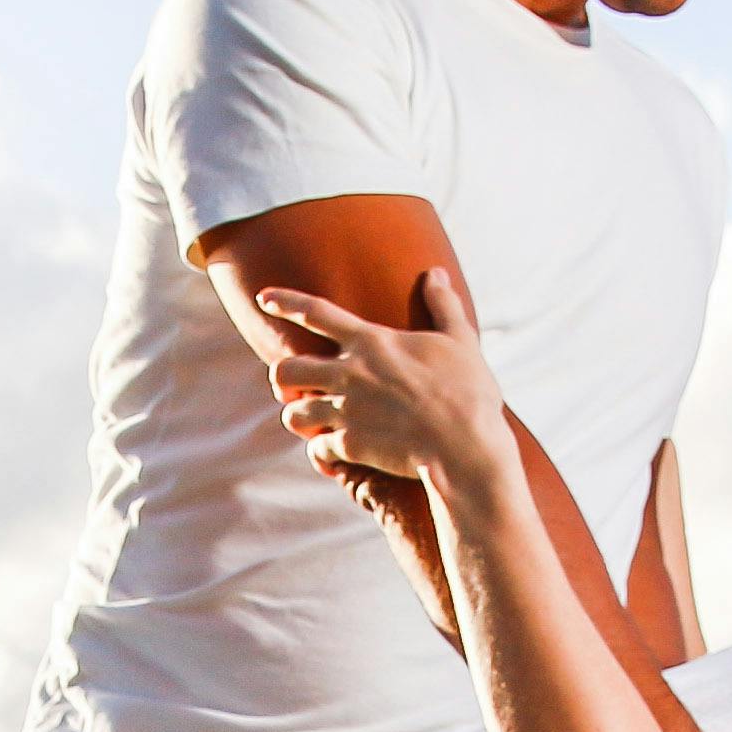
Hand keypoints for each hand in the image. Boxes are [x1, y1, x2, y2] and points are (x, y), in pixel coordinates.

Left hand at [266, 266, 508, 486]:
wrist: (465, 446)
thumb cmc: (467, 391)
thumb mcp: (460, 340)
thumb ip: (442, 305)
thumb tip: (435, 273)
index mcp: (372, 342)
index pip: (316, 312)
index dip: (286, 302)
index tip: (264, 298)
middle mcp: (349, 373)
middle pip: (285, 370)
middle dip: (283, 378)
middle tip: (295, 387)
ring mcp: (346, 411)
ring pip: (293, 414)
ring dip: (299, 418)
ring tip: (312, 423)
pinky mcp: (350, 446)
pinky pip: (316, 451)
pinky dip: (321, 455)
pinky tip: (332, 458)